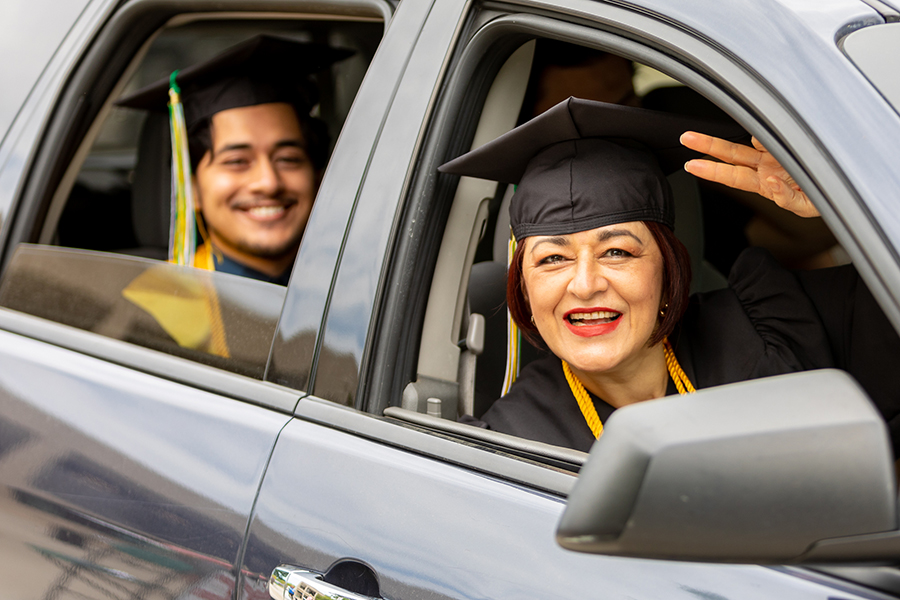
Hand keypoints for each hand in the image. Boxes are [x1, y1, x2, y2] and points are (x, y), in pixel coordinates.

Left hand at [680, 131, 818, 217]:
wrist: (844, 187)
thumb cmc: (824, 199)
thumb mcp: (805, 206)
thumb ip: (785, 198)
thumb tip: (770, 184)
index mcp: (765, 183)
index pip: (732, 176)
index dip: (711, 171)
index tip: (691, 165)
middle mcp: (767, 166)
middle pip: (732, 154)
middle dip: (708, 145)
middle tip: (686, 138)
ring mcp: (777, 151)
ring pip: (751, 138)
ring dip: (739, 131)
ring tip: (737, 133)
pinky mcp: (790, 140)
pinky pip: (775, 131)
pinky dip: (771, 130)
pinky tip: (775, 129)